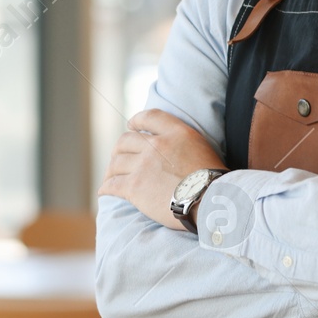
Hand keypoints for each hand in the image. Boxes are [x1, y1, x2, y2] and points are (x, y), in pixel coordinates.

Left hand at [99, 109, 226, 229]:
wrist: (210, 200)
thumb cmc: (212, 180)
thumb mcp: (203, 149)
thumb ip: (184, 144)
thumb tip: (175, 152)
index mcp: (177, 133)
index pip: (150, 117)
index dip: (137, 121)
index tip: (131, 126)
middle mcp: (157, 145)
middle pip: (126, 141)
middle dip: (119, 149)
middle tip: (118, 157)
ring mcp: (143, 165)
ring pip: (116, 163)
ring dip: (111, 170)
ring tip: (110, 177)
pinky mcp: (135, 186)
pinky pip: (112, 184)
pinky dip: (106, 187)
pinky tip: (105, 191)